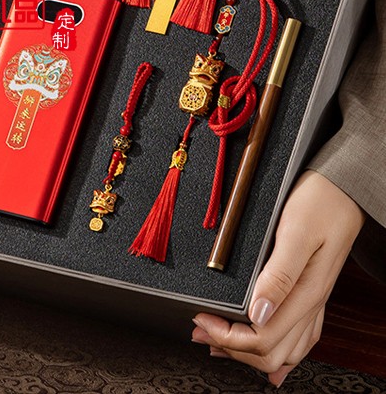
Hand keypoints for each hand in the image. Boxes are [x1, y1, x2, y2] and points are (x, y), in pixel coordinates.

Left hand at [192, 170, 364, 386]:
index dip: (227, 336)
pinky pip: (299, 337)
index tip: (201, 319)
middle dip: (232, 348)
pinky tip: (265, 356)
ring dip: (248, 352)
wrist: (344, 188)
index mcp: (305, 293)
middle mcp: (310, 303)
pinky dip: (276, 350)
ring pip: (284, 350)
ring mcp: (312, 300)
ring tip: (216, 341)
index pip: (263, 339)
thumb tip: (257, 313)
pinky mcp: (311, 291)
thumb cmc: (321, 203)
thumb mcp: (296, 231)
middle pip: (270, 352)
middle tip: (200, 330)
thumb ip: (279, 274)